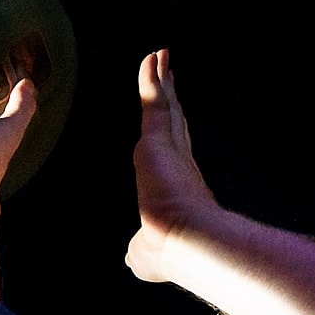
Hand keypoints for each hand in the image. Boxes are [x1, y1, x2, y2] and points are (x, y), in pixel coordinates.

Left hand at [125, 50, 216, 281]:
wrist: (179, 241)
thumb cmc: (165, 251)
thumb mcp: (146, 254)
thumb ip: (140, 252)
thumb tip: (134, 260)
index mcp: (174, 186)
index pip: (173, 149)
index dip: (173, 129)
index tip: (173, 111)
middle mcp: (176, 161)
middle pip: (171, 119)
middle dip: (169, 96)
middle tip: (168, 72)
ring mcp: (170, 147)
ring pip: (163, 104)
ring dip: (160, 79)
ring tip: (159, 55)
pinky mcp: (158, 136)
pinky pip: (152, 99)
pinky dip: (151, 78)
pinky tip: (151, 57)